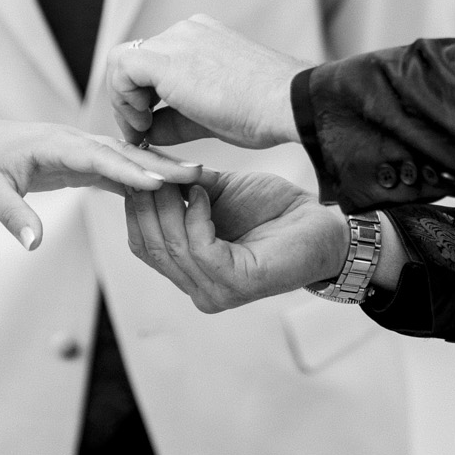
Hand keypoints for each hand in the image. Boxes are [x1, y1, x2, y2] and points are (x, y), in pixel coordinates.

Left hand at [0, 115, 202, 250]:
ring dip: (156, 167)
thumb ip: (15, 215)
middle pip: (122, 152)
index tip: (166, 180)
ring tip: (195, 179)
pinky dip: (137, 176)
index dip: (133, 169)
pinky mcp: (73, 160)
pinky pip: (111, 168)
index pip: (100, 156)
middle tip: (200, 174)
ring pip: (122, 157)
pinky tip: (162, 189)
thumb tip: (36, 244)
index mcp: (53, 143)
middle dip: (160, 163)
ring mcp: (74, 148)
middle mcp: (69, 140)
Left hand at [104, 17, 306, 148]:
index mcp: (202, 38)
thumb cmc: (263, 113)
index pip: (156, 61)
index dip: (143, 96)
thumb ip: (176, 120)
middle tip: (139, 133)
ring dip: (123, 99)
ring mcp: (177, 38)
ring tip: (140, 131)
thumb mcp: (211, 116)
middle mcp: (187, 30)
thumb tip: (149, 133)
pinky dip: (122, 97)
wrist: (288, 104)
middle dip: (130, 98)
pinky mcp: (166, 56)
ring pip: (123, 60)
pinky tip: (142, 123)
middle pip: (136, 59)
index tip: (148, 127)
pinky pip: (121, 67)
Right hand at [124, 169, 350, 312]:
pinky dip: (196, 216)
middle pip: (149, 246)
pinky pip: (200, 249)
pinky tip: (204, 195)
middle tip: (154, 167)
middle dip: (146, 202)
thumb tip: (143, 162)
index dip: (134, 206)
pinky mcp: (238, 284)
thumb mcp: (215, 193)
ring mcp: (216, 292)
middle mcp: (198, 290)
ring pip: (171, 247)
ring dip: (171, 205)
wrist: (320, 225)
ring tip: (180, 176)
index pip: (140, 244)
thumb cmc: (273, 211)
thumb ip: (181, 188)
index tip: (137, 166)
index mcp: (188, 272)